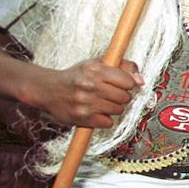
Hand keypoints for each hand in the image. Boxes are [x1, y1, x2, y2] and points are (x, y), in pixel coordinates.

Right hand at [28, 58, 142, 127]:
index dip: (128, 84)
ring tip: (100, 102)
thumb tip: (140, 80)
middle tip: (108, 94)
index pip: (128, 81)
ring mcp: (85, 103)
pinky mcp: (82, 118)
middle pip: (125, 97)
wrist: (47, 90)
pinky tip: (94, 112)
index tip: (121, 84)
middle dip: (121, 96)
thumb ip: (122, 67)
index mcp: (94, 69)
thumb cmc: (77, 76)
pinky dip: (104, 119)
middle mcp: (89, 85)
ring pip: (118, 110)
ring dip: (113, 108)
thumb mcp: (97, 64)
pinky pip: (108, 123)